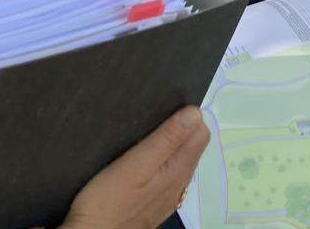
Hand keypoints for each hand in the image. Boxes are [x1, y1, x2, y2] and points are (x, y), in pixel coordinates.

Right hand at [60, 106, 209, 228]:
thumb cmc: (109, 200)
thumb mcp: (137, 164)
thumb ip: (167, 139)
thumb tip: (195, 113)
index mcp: (179, 170)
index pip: (200, 134)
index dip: (188, 117)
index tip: (167, 107)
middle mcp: (179, 183)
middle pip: (191, 147)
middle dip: (179, 128)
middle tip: (153, 117)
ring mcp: (167, 195)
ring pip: (178, 160)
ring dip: (169, 143)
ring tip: (144, 134)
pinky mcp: (152, 202)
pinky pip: (165, 174)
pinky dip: (159, 160)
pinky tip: (141, 158)